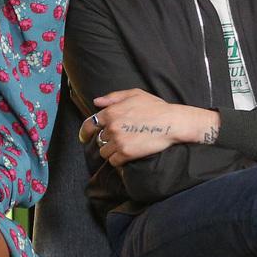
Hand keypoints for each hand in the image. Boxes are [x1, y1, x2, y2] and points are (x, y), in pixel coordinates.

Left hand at [80, 89, 216, 165]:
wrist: (172, 123)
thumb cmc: (156, 107)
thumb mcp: (135, 94)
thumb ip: (113, 97)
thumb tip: (96, 102)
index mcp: (111, 112)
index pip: (89, 125)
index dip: (85, 132)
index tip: (84, 137)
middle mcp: (112, 127)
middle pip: (99, 140)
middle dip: (107, 140)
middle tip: (119, 140)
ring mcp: (118, 141)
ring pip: (104, 152)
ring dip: (111, 151)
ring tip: (124, 148)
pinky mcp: (126, 153)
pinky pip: (113, 161)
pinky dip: (118, 160)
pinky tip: (127, 155)